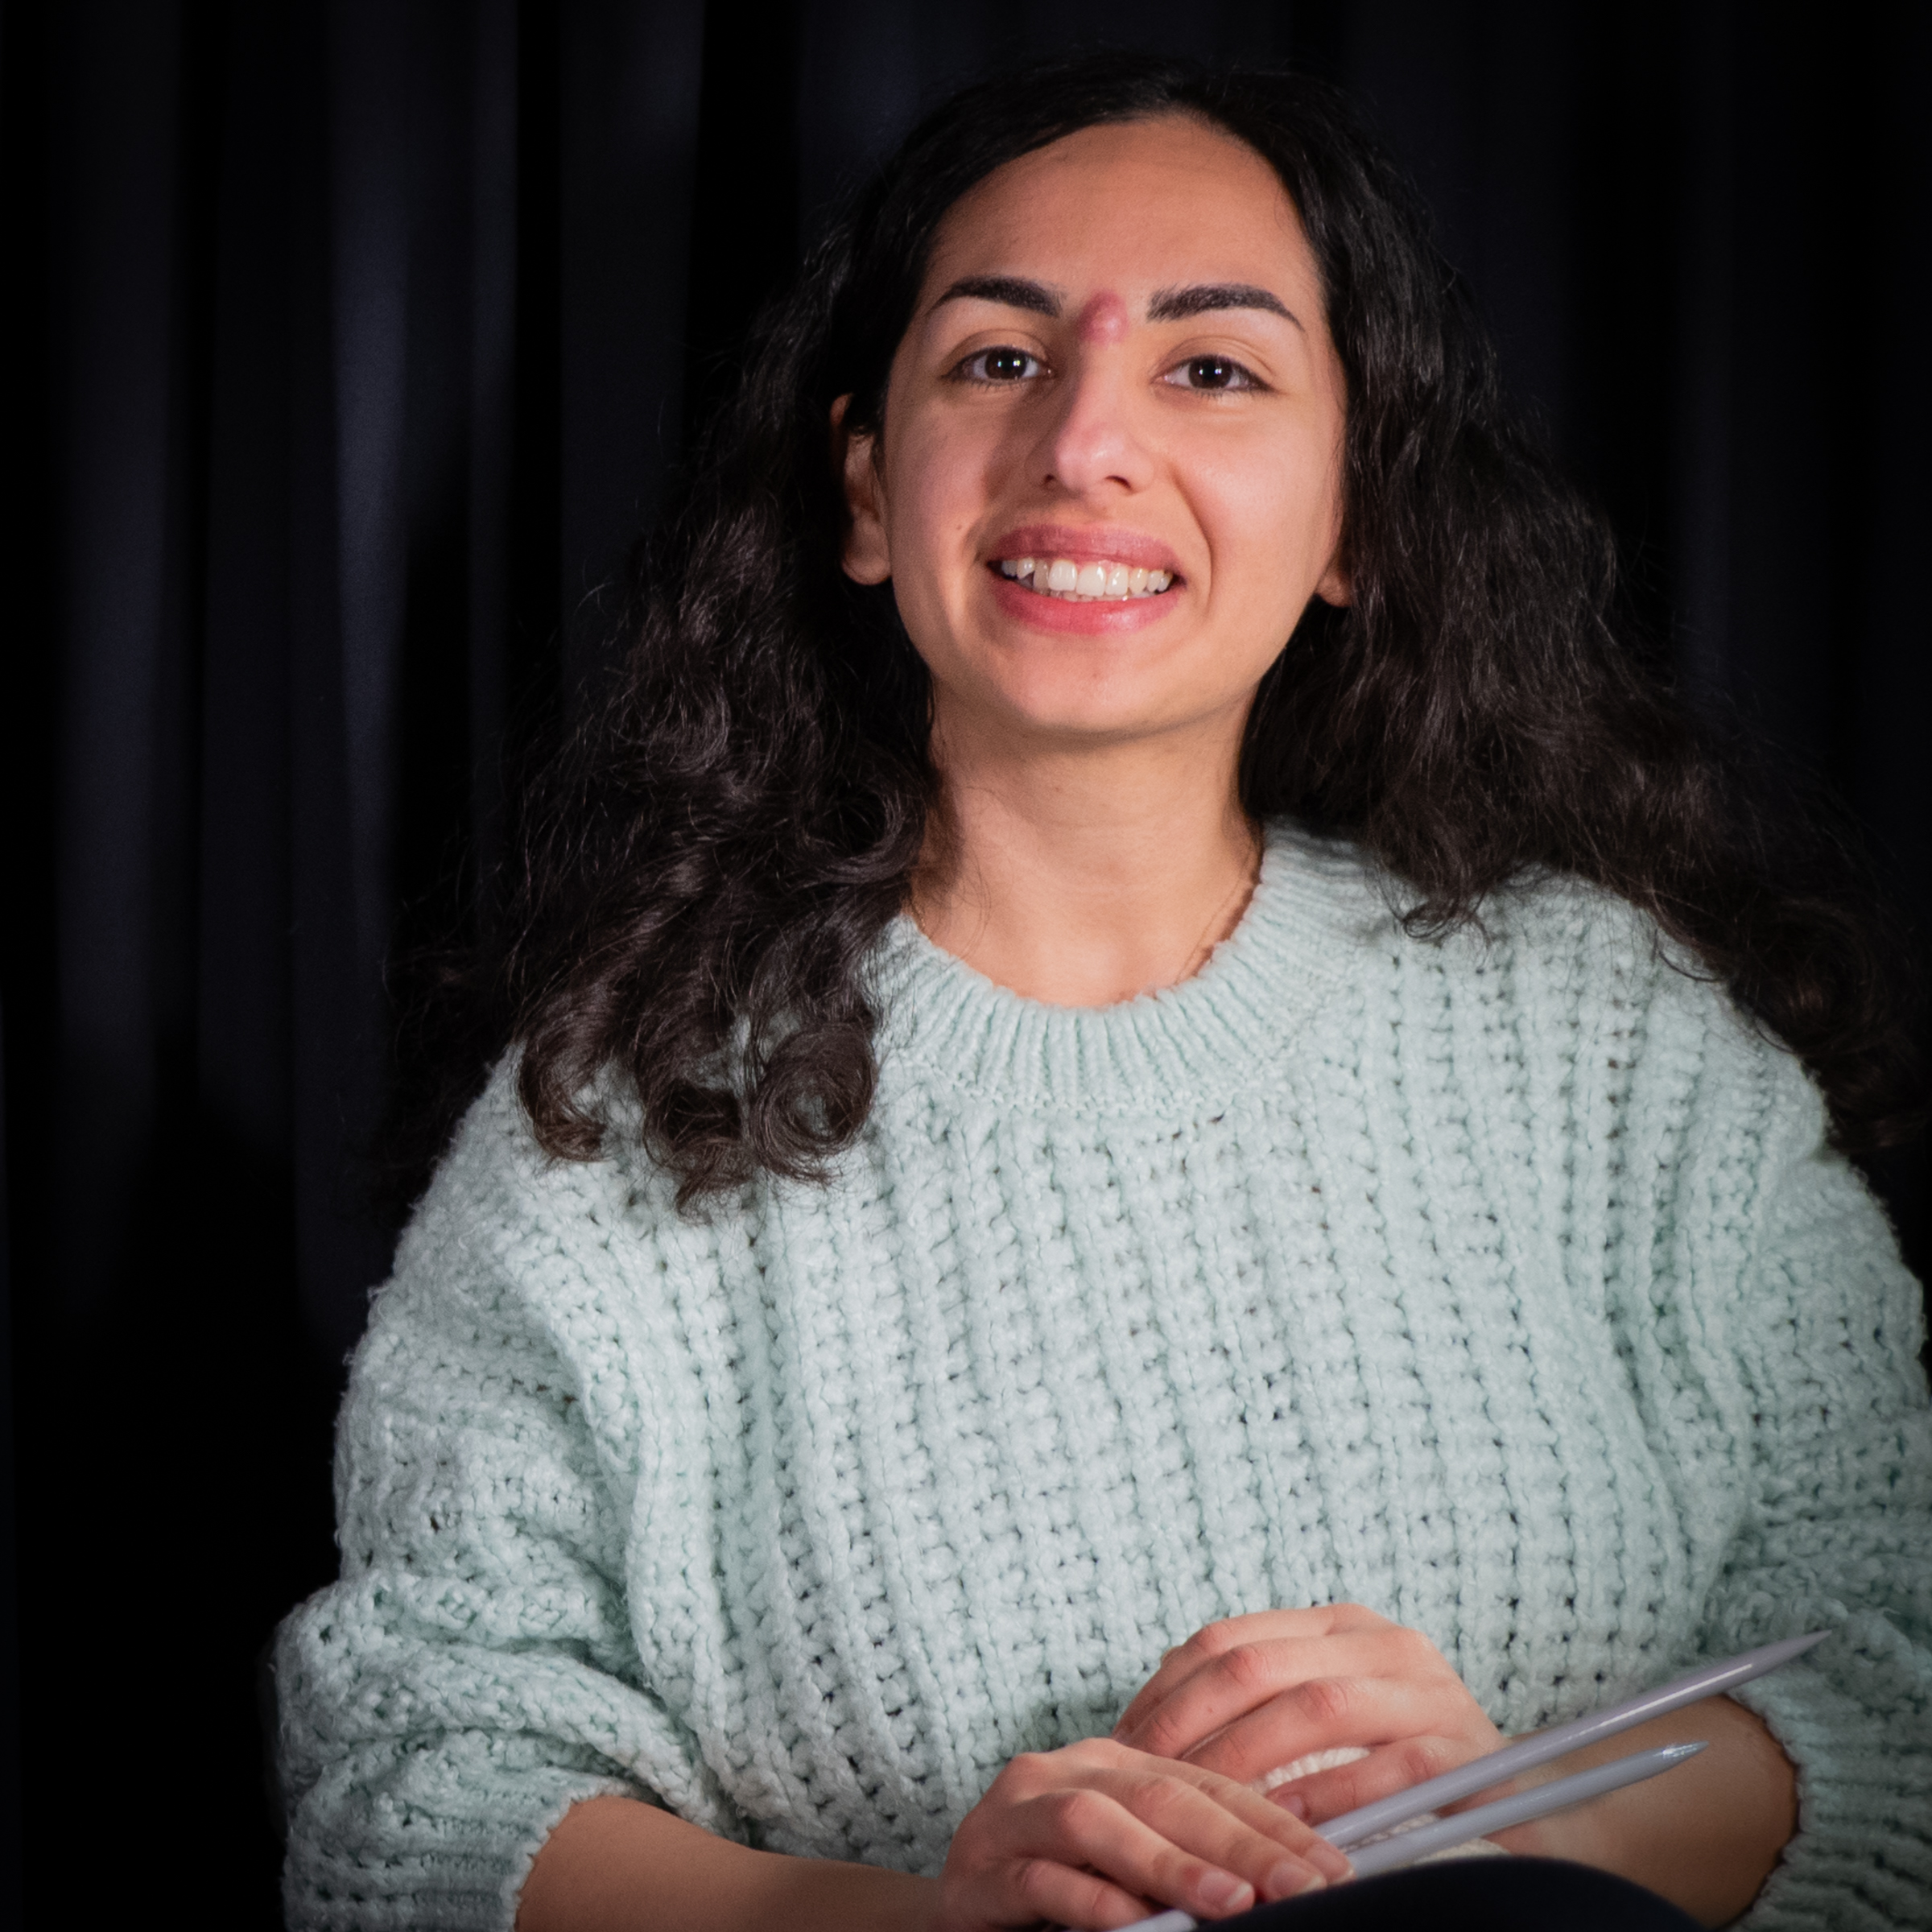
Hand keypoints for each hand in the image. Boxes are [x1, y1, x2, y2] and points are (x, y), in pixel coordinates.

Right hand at [930, 1736, 1353, 1931]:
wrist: (955, 1904)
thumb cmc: (1058, 1883)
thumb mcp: (1132, 1859)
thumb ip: (1189, 1854)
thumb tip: (1288, 1879)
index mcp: (1117, 1763)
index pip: (1209, 1785)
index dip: (1274, 1825)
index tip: (1334, 1870)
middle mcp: (1069, 1772)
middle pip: (1164, 1796)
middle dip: (1240, 1844)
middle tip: (1301, 1886)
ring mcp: (1018, 1813)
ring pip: (1100, 1824)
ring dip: (1171, 1863)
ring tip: (1233, 1900)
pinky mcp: (981, 1866)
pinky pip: (1040, 1878)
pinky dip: (1090, 1899)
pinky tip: (1130, 1922)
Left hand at [1110, 1604, 1506, 1827]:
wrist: (1534, 1806)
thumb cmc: (1407, 1771)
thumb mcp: (1329, 1723)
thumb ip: (1261, 1713)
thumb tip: (1151, 1738)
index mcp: (1338, 1626)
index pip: (1228, 1639)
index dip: (1167, 1691)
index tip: (1123, 1743)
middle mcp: (1384, 1643)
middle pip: (1259, 1666)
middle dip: (1189, 1726)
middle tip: (1144, 1780)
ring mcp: (1429, 1691)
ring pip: (1315, 1708)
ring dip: (1249, 1762)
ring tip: (1204, 1806)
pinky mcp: (1467, 1750)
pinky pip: (1383, 1768)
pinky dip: (1328, 1799)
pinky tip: (1286, 1827)